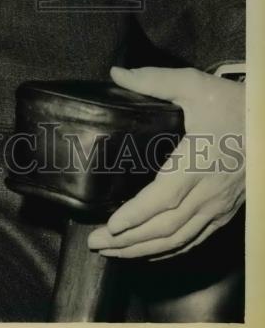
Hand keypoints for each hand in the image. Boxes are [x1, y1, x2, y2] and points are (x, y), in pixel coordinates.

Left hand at [87, 65, 244, 259]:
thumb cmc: (232, 104)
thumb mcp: (193, 84)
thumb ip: (154, 80)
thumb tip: (116, 74)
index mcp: (197, 161)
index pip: (164, 197)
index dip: (137, 215)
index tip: (111, 227)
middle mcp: (208, 191)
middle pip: (166, 226)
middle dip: (129, 240)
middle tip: (95, 244)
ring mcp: (217, 205)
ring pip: (180, 238)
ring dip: (144, 250)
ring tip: (113, 253)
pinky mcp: (224, 211)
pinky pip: (196, 239)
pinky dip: (171, 251)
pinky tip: (150, 253)